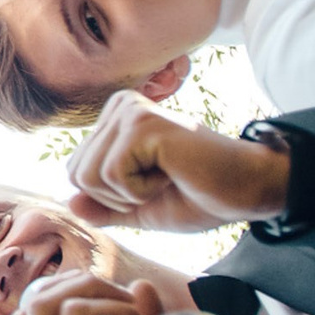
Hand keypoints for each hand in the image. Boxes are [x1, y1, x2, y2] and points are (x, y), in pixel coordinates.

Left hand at [65, 93, 289, 232]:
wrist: (246, 190)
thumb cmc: (200, 195)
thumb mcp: (141, 208)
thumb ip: (104, 206)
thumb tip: (68, 203)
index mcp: (115, 120)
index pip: (75, 172)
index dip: (111, 198)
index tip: (153, 185)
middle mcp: (118, 106)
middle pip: (76, 174)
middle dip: (117, 198)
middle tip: (162, 182)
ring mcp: (129, 111)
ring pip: (89, 177)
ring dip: (130, 195)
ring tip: (168, 176)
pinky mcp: (142, 124)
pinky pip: (112, 176)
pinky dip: (141, 191)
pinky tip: (173, 172)